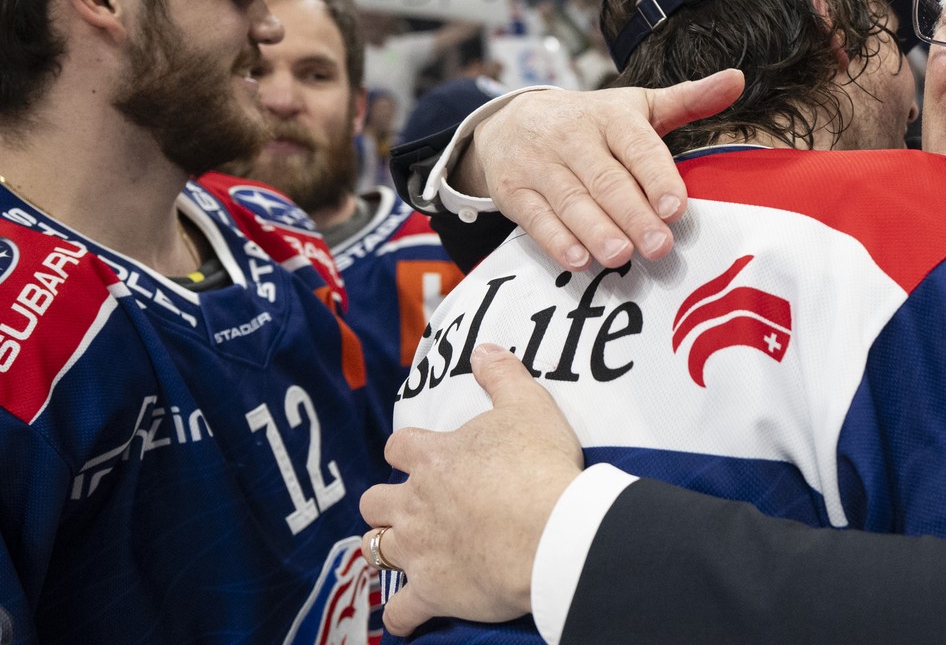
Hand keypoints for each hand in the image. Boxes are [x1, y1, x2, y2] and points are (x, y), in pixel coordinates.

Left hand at [358, 343, 583, 635]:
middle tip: (410, 507)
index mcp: (433, 457)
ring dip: (385, 549)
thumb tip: (483, 347)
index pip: (399, 447)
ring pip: (376, 550)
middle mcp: (415, 502)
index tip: (421, 455)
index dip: (407, 451)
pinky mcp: (431, 591)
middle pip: (375, 500)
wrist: (551, 530)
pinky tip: (406, 617)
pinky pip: (400, 612)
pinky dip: (401, 616)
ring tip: (401, 551)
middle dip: (386, 503)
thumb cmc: (540, 466)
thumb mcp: (529, 405)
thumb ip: (503, 374)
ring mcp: (418, 549)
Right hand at [464, 68, 742, 269]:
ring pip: (571, 200)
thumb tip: (737, 80)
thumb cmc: (589, 122)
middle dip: (633, 214)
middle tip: (658, 246)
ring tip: (621, 256)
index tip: (676, 207)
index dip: (656, 176)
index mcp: (611, 116)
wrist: (508, 122)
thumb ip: (687, 100)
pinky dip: (557, 240)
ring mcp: (541, 164)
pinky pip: (536, 217)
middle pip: (606, 179)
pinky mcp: (514, 191)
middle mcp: (574, 137)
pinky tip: (579, 259)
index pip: (636, 146)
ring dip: (596, 230)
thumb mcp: (635, 106)